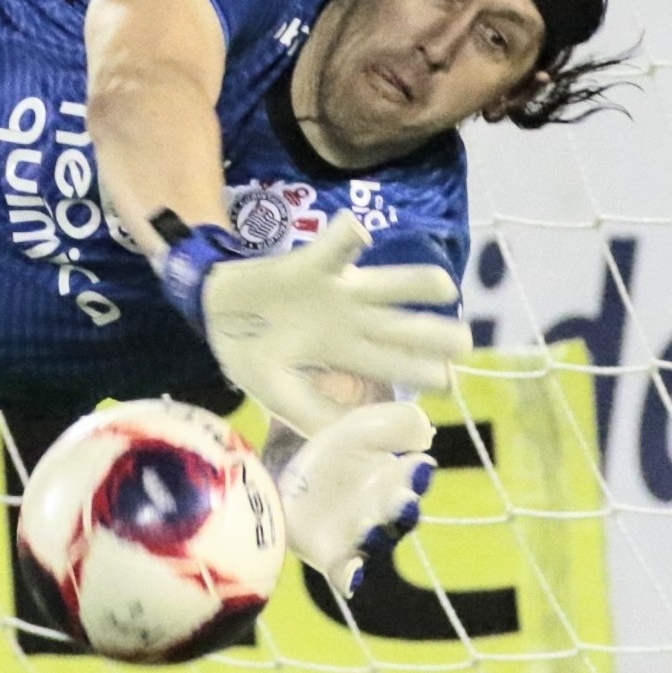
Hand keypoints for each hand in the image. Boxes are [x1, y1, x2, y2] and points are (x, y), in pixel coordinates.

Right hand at [194, 212, 464, 434]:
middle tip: (462, 342)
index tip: (446, 382)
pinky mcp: (313, 263)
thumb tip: (379, 438)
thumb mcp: (283, 397)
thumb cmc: (252, 355)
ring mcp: (339, 290)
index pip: (403, 366)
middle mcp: (355, 322)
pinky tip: (357, 235)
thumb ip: (323, 418)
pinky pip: (337, 245)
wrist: (209, 313)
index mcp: (350, 355)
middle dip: (440, 334)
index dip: (431, 374)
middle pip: (410, 327)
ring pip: (393, 283)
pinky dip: (348, 236)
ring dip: (420, 283)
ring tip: (443, 289)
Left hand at [276, 400, 436, 599]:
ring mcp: (360, 536)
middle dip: (402, 509)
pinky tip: (352, 576)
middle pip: (400, 515)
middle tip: (403, 500)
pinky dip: (351, 576)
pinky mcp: (332, 556)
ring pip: (375, 542)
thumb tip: (424, 431)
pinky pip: (345, 572)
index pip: (414, 479)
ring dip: (375, 536)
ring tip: (369, 527)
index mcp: (397, 479)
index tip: (419, 465)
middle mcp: (384, 512)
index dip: (418, 474)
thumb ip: (393, 424)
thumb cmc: (340, 450)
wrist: (294, 470)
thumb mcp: (361, 427)